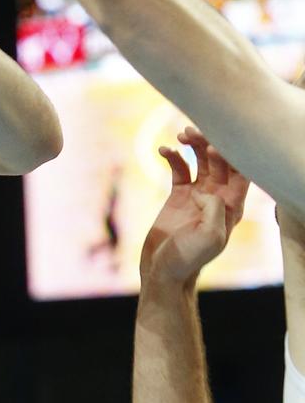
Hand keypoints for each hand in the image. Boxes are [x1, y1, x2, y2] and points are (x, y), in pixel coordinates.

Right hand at [141, 127, 249, 285]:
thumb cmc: (189, 258)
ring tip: (180, 136)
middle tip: (191, 133)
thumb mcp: (209, 236)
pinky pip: (179, 168)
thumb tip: (205, 191)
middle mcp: (218, 198)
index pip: (240, 172)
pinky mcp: (178, 195)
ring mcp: (198, 195)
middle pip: (221, 161)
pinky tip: (164, 151)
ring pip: (201, 160)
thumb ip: (214, 209)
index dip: (230, 154)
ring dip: (193, 145)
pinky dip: (173, 156)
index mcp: (231, 207)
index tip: (212, 146)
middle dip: (209, 143)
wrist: (163, 269)